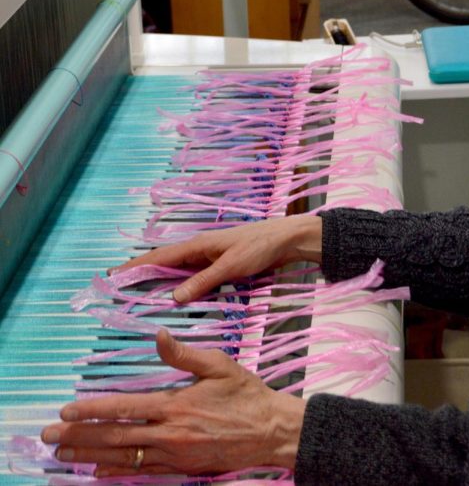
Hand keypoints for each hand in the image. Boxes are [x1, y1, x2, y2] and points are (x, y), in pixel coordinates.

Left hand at [41, 329, 304, 477]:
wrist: (270, 431)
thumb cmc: (246, 394)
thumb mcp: (219, 365)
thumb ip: (185, 353)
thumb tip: (159, 334)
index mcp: (177, 404)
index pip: (125, 407)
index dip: (93, 409)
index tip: (67, 411)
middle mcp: (170, 433)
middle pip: (115, 436)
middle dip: (79, 437)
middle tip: (49, 438)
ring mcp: (174, 454)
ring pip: (123, 457)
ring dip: (89, 455)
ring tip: (63, 455)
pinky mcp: (181, 468)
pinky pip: (142, 471)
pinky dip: (116, 472)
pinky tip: (97, 471)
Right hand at [112, 213, 322, 302]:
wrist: (287, 240)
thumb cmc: (260, 247)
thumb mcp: (231, 266)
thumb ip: (203, 281)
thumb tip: (173, 297)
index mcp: (197, 245)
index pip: (159, 257)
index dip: (135, 266)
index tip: (111, 274)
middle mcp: (199, 250)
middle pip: (164, 264)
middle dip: (140, 274)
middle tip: (115, 288)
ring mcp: (209, 258)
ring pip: (178, 271)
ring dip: (159, 281)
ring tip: (137, 295)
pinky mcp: (221, 266)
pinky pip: (194, 277)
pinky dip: (181, 286)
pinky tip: (175, 297)